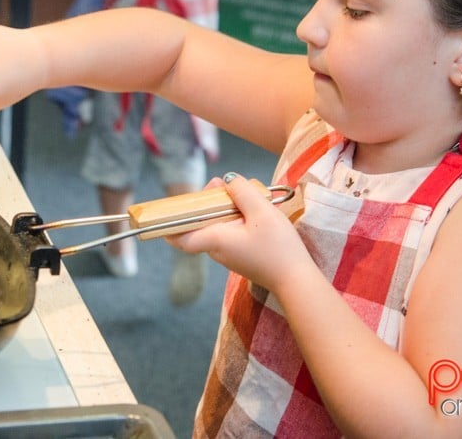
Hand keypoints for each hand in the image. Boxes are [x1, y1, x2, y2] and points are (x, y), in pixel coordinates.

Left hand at [166, 173, 310, 289]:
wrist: (297, 281)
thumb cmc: (279, 248)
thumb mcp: (262, 212)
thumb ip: (243, 192)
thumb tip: (228, 180)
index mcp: (215, 240)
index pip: (180, 237)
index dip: (168, 225)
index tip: (164, 211)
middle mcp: (217, 250)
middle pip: (201, 223)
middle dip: (207, 201)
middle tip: (223, 184)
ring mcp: (230, 255)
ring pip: (217, 226)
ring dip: (225, 208)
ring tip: (243, 192)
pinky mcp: (242, 256)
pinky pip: (231, 232)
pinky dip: (236, 218)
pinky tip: (254, 208)